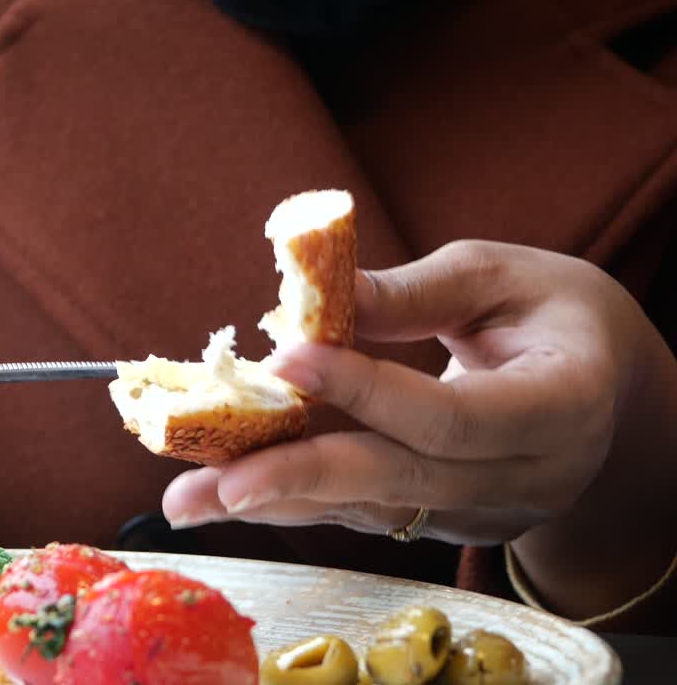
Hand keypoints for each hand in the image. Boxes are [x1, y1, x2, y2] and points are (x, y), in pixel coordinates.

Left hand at [163, 239, 647, 545]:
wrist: (604, 388)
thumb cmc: (552, 314)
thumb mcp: (501, 276)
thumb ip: (413, 291)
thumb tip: (317, 297)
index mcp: (561, 405)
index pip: (454, 415)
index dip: (369, 391)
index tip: (285, 359)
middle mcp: (525, 477)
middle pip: (402, 483)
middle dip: (301, 478)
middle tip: (217, 482)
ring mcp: (484, 511)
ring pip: (371, 510)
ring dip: (275, 503)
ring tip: (191, 500)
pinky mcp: (445, 520)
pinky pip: (364, 512)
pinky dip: (293, 500)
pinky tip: (226, 495)